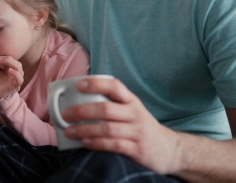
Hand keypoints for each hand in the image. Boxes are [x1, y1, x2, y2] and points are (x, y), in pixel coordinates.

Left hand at [0, 56, 23, 100]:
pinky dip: (16, 73)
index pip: (6, 56)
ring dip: (7, 63)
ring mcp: (16, 77)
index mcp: (9, 66)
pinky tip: (9, 70)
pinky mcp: (15, 85)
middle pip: (11, 59)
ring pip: (18, 66)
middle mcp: (15, 70)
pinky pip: (19, 78)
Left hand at [61, 77, 181, 174]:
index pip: (115, 86)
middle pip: (106, 108)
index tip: (79, 85)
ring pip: (107, 128)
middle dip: (82, 111)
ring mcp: (137, 132)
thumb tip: (79, 102)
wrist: (170, 150)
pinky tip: (84, 143)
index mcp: (132, 101)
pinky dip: (97, 143)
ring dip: (85, 129)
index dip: (96, 84)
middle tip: (65, 114)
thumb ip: (113, 105)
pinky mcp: (137, 149)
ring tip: (69, 131)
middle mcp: (135, 114)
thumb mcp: (132, 112)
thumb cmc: (141, 128)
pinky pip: (113, 145)